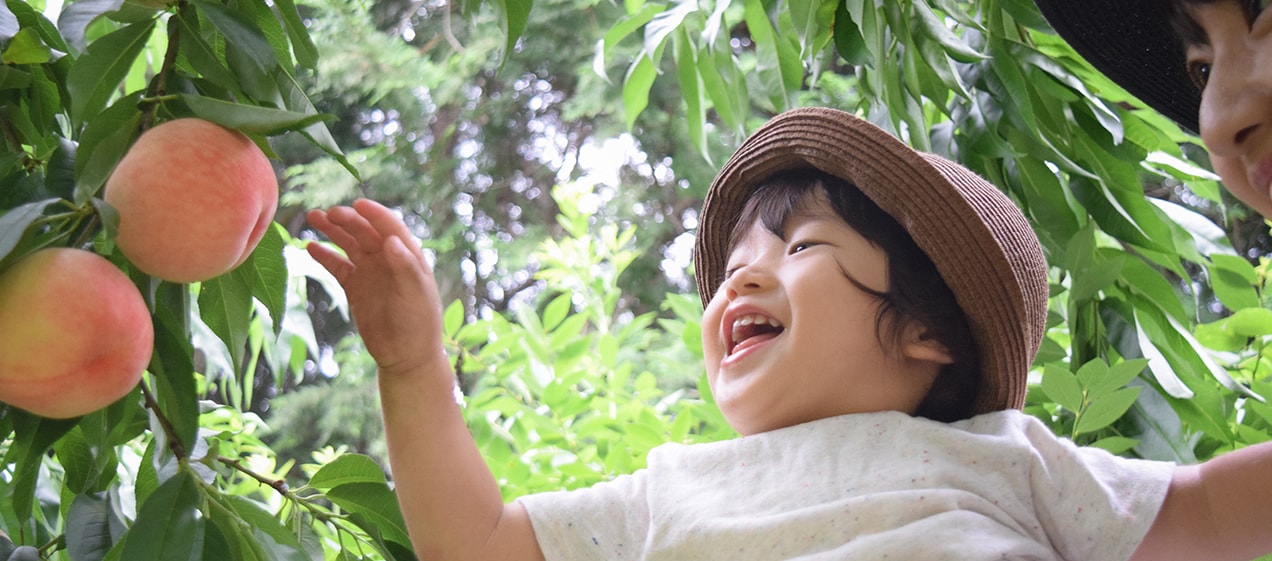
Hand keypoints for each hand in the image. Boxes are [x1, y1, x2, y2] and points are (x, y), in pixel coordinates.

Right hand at [306, 199, 447, 376]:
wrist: (407, 356)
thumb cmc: (419, 324)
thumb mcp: (416, 295)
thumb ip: (405, 268)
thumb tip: (392, 240)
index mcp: (408, 256)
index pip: (391, 227)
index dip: (376, 214)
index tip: (359, 204)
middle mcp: (388, 260)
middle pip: (366, 232)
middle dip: (348, 220)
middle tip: (329, 213)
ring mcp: (370, 272)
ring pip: (349, 244)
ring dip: (332, 230)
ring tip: (314, 217)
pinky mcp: (356, 288)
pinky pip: (338, 266)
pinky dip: (325, 256)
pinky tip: (309, 247)